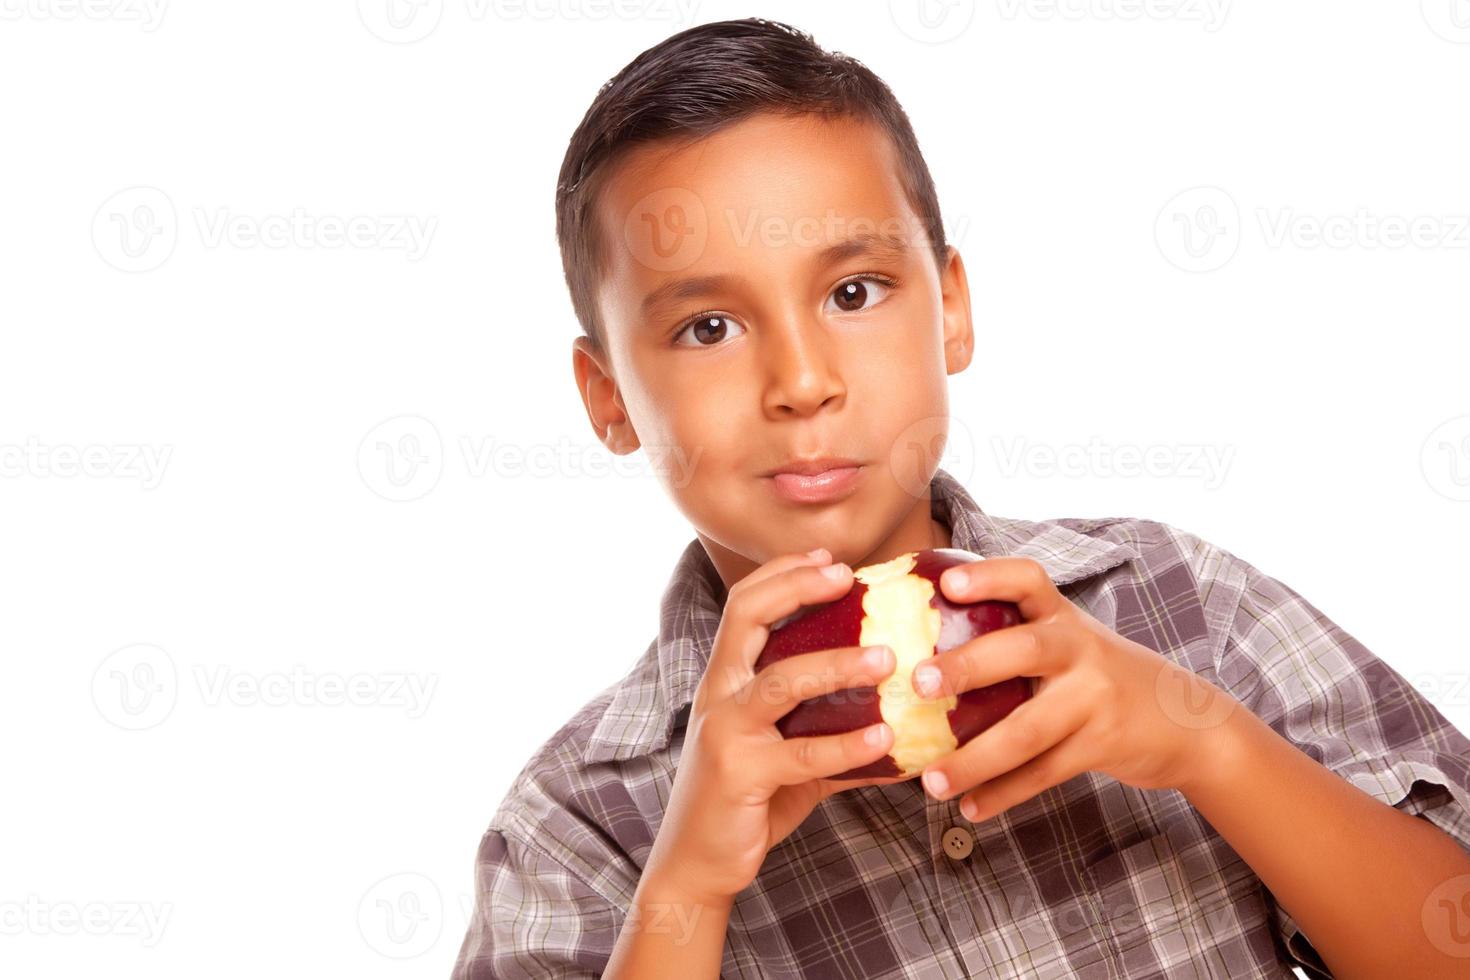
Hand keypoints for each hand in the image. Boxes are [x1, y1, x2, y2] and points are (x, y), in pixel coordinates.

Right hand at [643, 547, 908, 905]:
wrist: (697, 863)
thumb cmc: (747, 799)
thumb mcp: (786, 750)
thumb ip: (829, 725)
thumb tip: (902, 715)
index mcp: (725, 679)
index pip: (743, 604)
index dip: (782, 573)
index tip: (830, 560)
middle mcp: (718, 694)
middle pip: (747, 617)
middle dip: (797, 588)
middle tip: (849, 580)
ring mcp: (726, 731)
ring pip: (781, 681)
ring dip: (838, 665)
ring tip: (888, 659)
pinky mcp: (742, 773)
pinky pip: (803, 754)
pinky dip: (849, 745)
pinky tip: (888, 741)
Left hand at [911, 557, 1240, 822]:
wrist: (1187, 721)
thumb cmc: (1100, 676)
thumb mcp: (1070, 643)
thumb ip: (1015, 639)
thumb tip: (919, 649)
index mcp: (1063, 617)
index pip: (1028, 580)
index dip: (989, 578)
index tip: (949, 585)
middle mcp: (1080, 649)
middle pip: (1025, 649)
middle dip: (970, 665)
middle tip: (918, 681)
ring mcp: (1095, 699)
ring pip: (1027, 730)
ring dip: (975, 759)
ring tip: (931, 781)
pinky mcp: (1103, 745)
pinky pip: (1045, 772)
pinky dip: (1004, 793)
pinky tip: (970, 808)